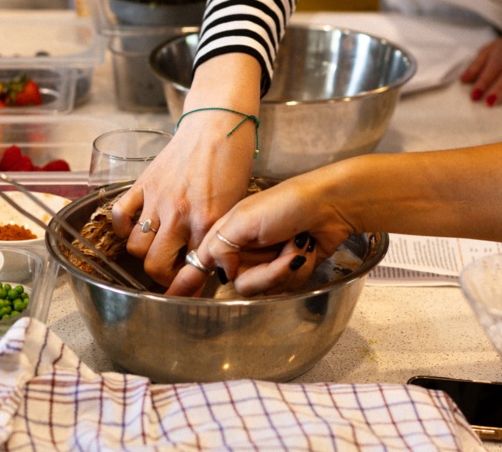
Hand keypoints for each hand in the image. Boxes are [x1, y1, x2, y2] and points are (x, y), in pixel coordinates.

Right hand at [111, 53, 261, 288]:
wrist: (218, 123)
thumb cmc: (234, 161)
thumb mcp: (236, 204)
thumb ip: (219, 234)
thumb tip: (210, 263)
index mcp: (207, 221)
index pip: (190, 269)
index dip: (188, 286)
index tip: (188, 289)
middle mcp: (179, 214)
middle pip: (155, 266)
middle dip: (163, 277)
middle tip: (172, 271)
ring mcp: (158, 199)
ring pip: (135, 246)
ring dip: (144, 253)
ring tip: (157, 248)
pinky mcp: (144, 183)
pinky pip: (121, 215)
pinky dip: (123, 227)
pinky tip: (135, 228)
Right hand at [166, 171, 354, 296]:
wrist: (331, 205)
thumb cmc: (286, 204)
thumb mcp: (244, 219)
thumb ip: (219, 246)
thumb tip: (218, 273)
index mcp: (226, 234)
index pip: (199, 262)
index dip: (185, 280)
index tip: (170, 297)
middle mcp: (242, 250)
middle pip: (240, 284)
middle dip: (266, 271)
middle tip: (282, 249)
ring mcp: (266, 261)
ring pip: (265, 288)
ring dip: (285, 267)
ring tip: (297, 244)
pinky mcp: (287, 269)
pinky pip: (286, 286)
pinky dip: (299, 268)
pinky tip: (306, 249)